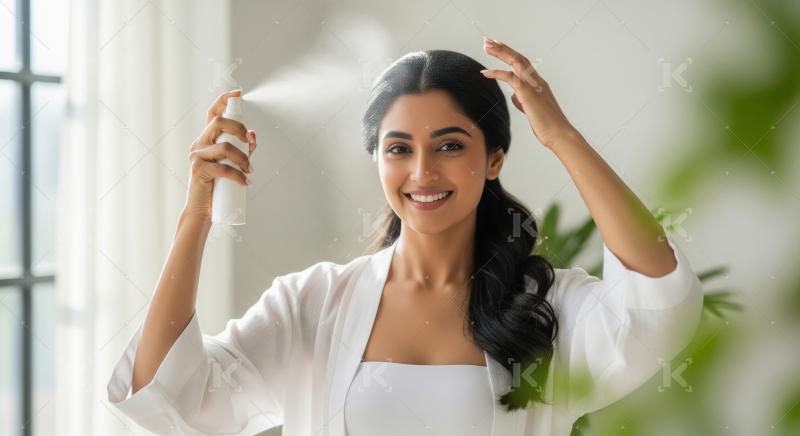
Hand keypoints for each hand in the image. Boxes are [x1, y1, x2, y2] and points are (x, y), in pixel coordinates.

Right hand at [183, 90, 256, 219]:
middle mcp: (199, 143)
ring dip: (243, 158)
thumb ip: (243, 150)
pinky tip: (246, 182)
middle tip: (250, 144)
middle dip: (240, 129)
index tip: (238, 93)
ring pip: (225, 147)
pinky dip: (238, 175)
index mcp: (207, 139)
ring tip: (250, 171)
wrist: (203, 209)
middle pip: (219, 122)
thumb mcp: (233, 164)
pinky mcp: (198, 169)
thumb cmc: (219, 186)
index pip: (213, 113)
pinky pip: (223, 168)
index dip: (224, 100)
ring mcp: (197, 155)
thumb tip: (254, 134)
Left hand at [480, 36, 580, 148]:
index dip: (510, 53)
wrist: (559, 134)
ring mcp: (533, 85)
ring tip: (486, 45)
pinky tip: (485, 73)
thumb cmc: (547, 126)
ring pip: (515, 61)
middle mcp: (537, 81)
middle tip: (488, 40)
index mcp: (539, 84)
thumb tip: (515, 97)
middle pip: (518, 57)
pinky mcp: (528, 93)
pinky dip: (497, 73)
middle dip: (502, 47)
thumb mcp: (532, 111)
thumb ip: (523, 101)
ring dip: (500, 52)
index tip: (498, 45)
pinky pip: (510, 78)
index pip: (523, 63)